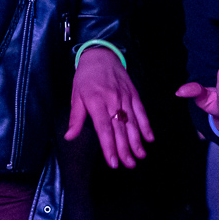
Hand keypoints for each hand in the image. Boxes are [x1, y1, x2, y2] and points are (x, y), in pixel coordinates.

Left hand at [64, 48, 153, 167]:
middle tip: (129, 165)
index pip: (104, 128)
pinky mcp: (134, 94)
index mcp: (96, 102)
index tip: (113, 162)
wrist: (101, 54)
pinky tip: (149, 138)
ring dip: (137, 141)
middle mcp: (112, 100)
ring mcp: (125, 97)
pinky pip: (141, 112)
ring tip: (140, 156)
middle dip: (125, 149)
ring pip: (132, 122)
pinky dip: (146, 125)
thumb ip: (76, 118)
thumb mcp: (76, 95)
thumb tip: (69, 137)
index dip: (109, 146)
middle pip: (120, 129)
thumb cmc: (85, 77)